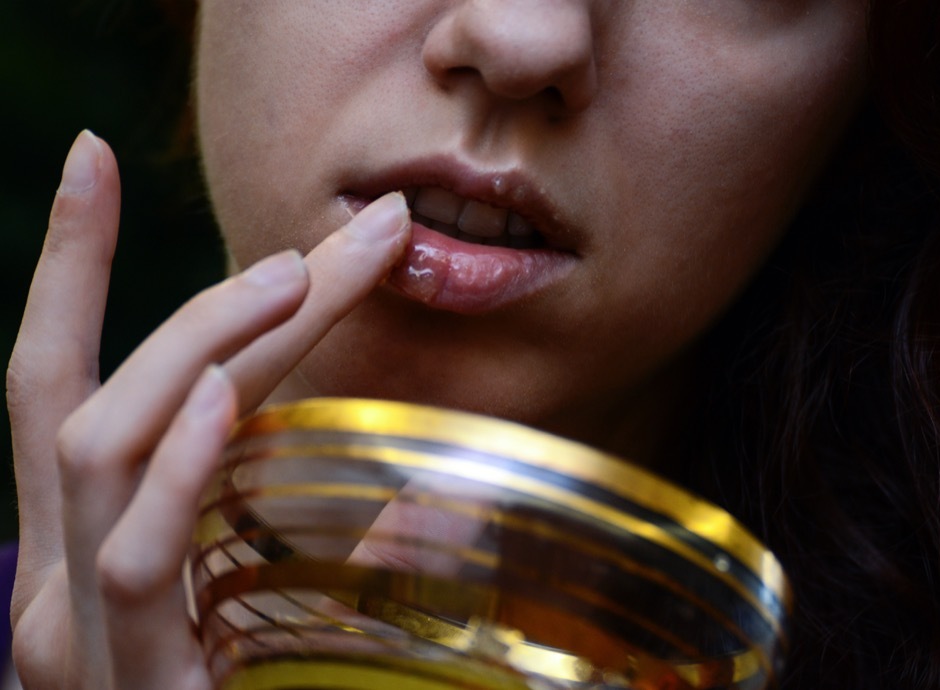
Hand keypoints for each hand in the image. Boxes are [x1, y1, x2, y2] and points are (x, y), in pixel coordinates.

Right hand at [6, 131, 410, 688]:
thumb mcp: (265, 620)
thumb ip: (321, 560)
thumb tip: (427, 509)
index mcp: (87, 552)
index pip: (59, 380)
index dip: (70, 265)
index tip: (95, 156)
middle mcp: (54, 580)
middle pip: (73, 392)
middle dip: (174, 289)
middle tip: (309, 237)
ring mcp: (71, 635)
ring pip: (97, 446)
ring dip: (200, 349)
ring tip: (296, 284)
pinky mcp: (121, 678)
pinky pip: (140, 556)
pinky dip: (181, 467)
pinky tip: (234, 397)